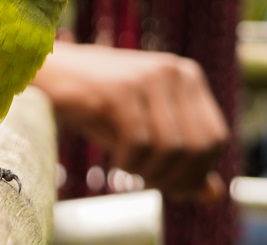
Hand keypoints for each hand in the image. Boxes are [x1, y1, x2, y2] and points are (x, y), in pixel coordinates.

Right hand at [34, 41, 228, 201]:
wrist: (50, 75)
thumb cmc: (100, 105)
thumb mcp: (146, 132)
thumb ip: (183, 162)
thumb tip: (215, 194)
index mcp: (187, 75)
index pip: (215, 138)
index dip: (197, 172)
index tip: (170, 185)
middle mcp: (172, 71)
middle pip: (198, 147)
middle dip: (176, 178)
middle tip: (147, 182)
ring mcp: (146, 77)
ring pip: (171, 147)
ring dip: (150, 173)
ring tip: (129, 170)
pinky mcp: (118, 89)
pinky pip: (139, 142)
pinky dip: (129, 163)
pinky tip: (116, 163)